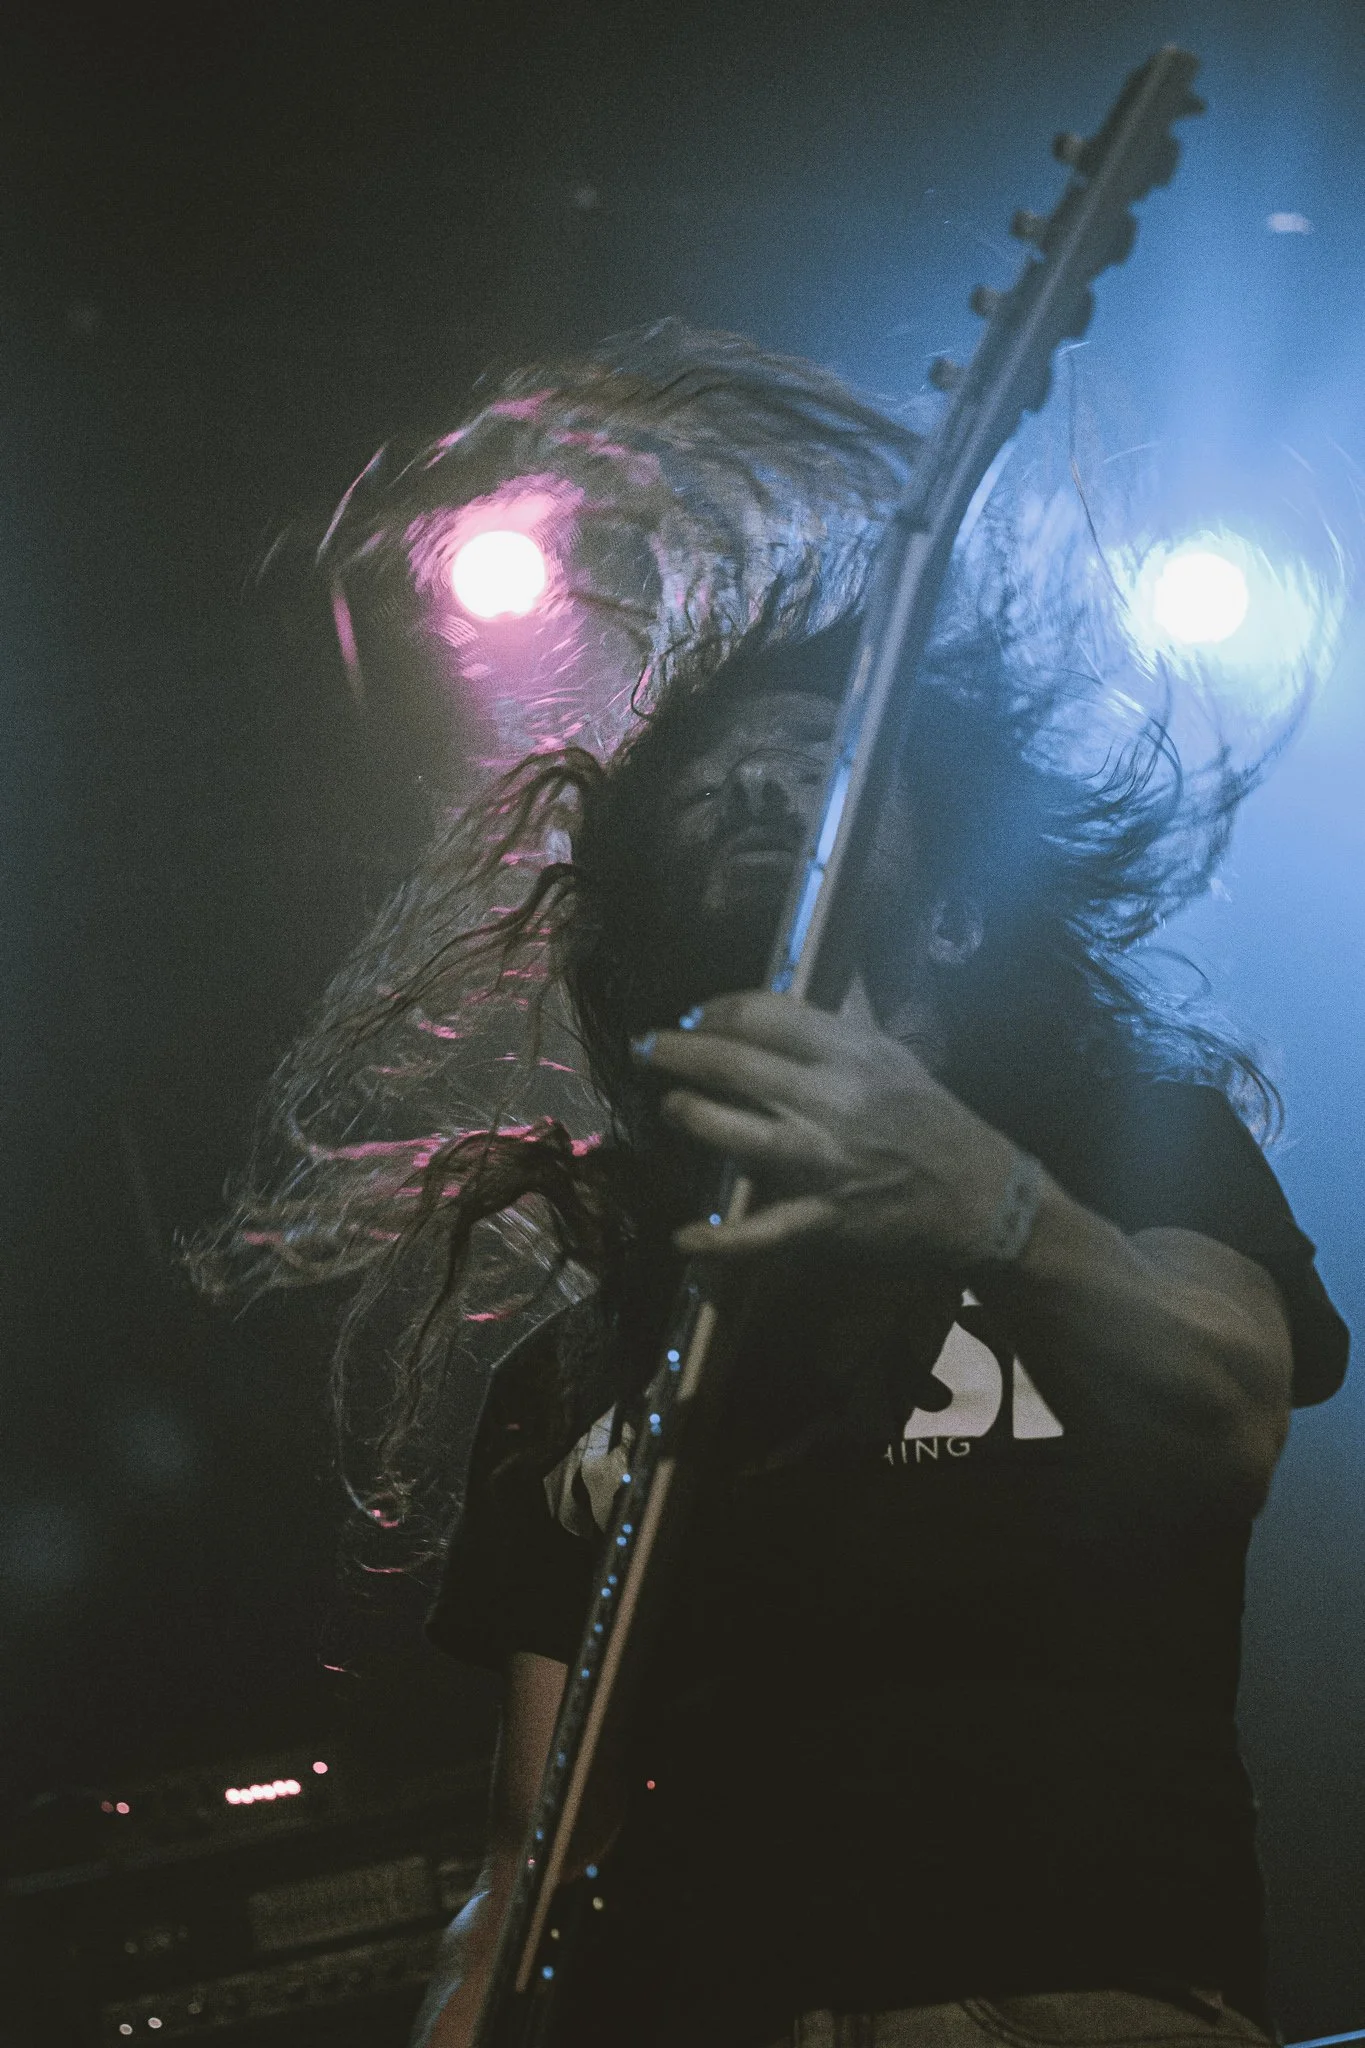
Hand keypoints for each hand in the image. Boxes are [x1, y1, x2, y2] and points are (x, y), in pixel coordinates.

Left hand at [632, 991, 1021, 1261]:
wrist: (985, 1199)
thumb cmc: (933, 1123)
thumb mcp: (893, 1058)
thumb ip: (833, 1033)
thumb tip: (771, 1006)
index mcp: (855, 1053)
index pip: (765, 1014)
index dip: (715, 1011)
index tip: (692, 1019)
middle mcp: (837, 1100)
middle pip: (737, 1065)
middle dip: (678, 1053)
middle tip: (646, 1050)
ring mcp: (829, 1161)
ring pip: (741, 1135)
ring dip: (691, 1117)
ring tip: (670, 1108)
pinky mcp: (827, 1219)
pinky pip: (766, 1231)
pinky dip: (723, 1240)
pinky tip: (685, 1239)